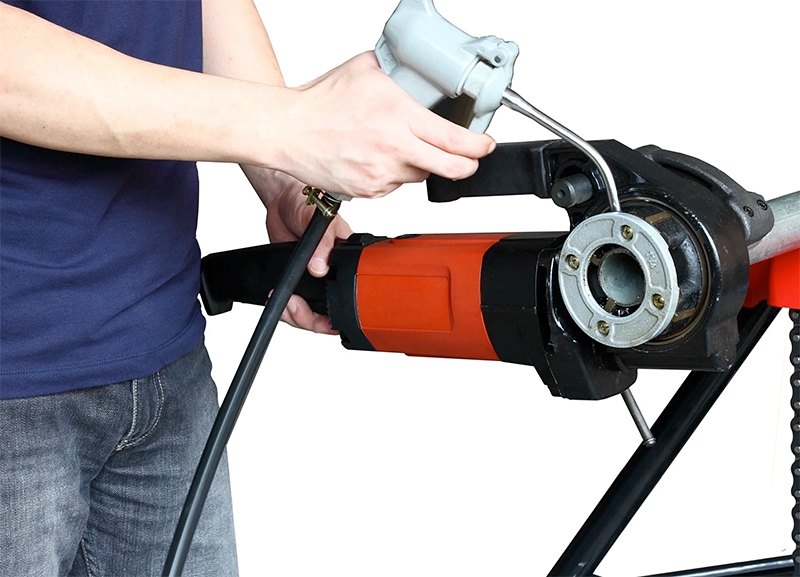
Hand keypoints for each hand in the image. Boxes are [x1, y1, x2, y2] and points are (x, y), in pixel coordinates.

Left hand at [243, 166, 352, 333]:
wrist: (283, 201)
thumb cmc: (308, 204)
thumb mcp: (320, 221)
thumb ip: (322, 245)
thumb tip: (320, 268)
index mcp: (348, 263)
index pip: (353, 297)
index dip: (341, 313)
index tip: (323, 311)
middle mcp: (334, 275)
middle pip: (332, 315)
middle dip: (312, 319)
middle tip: (296, 307)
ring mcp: (316, 281)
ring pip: (313, 314)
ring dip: (298, 315)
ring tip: (286, 304)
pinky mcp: (298, 281)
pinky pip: (297, 304)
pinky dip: (286, 308)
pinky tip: (279, 299)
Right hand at [270, 52, 495, 197]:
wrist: (288, 131)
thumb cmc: (320, 102)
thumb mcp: (365, 70)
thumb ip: (396, 72)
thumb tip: (412, 70)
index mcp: (399, 117)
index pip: (455, 141)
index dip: (478, 147)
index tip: (485, 145)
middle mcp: (394, 149)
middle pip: (450, 169)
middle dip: (467, 166)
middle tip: (469, 160)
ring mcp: (382, 174)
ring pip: (420, 176)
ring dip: (420, 165)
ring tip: (398, 147)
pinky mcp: (369, 191)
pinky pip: (395, 185)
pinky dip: (394, 174)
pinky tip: (376, 158)